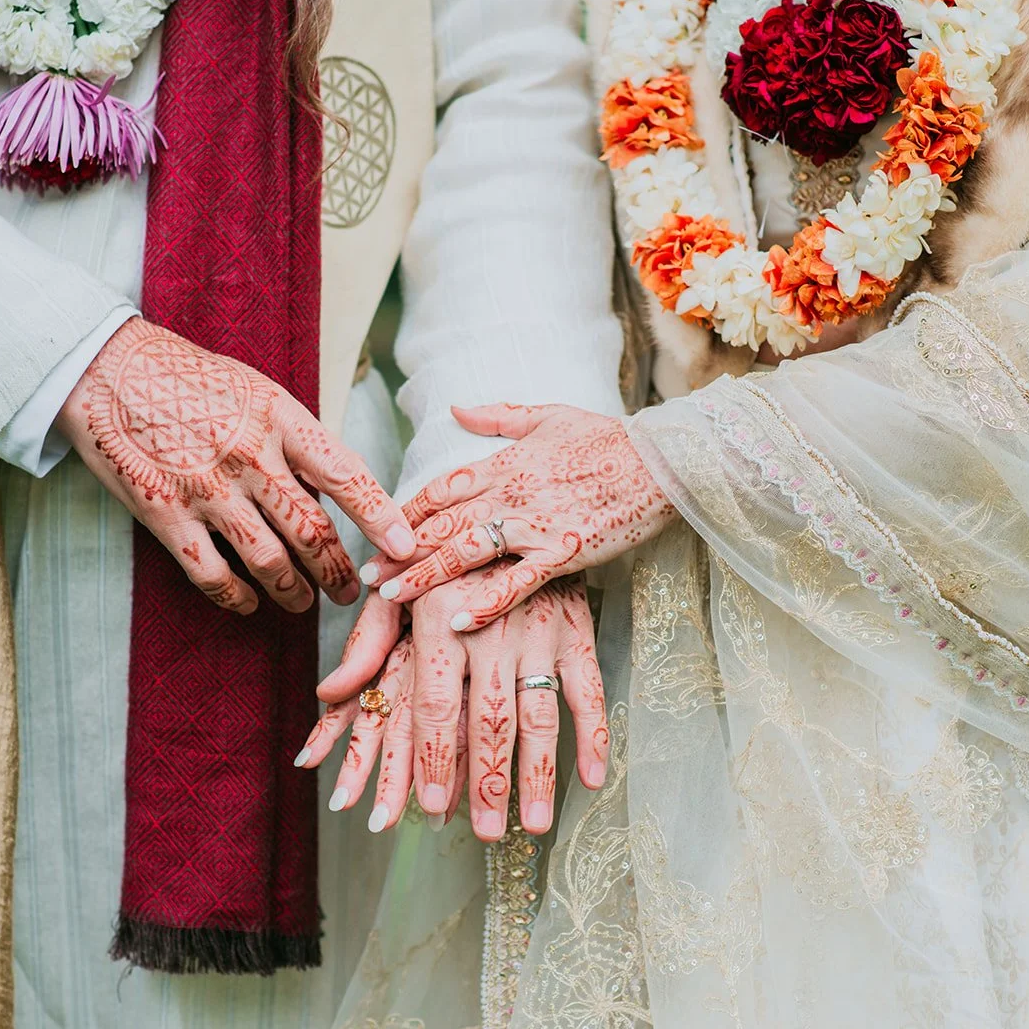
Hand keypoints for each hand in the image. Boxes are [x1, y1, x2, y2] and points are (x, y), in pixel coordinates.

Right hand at [58, 317, 416, 613]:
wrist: (109, 370)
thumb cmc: (193, 379)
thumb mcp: (257, 391)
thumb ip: (295, 439)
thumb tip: (337, 490)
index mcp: (279, 417)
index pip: (344, 473)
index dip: (380, 515)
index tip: (405, 545)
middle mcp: (248, 455)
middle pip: (311, 530)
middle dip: (339, 571)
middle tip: (353, 591)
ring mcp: (206, 488)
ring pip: (269, 560)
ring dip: (294, 591)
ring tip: (305, 602)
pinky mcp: (166, 514)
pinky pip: (212, 574)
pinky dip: (236, 597)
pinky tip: (248, 602)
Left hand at [310, 572, 609, 839]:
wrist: (509, 505)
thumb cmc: (443, 561)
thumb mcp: (399, 591)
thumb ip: (367, 646)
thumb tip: (327, 694)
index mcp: (438, 620)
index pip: (432, 703)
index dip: (431, 758)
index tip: (429, 807)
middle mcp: (488, 626)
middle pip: (486, 719)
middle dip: (485, 782)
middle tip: (484, 833)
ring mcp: (537, 629)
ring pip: (537, 712)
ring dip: (537, 773)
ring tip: (533, 825)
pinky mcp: (576, 627)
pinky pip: (587, 688)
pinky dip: (592, 735)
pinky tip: (589, 778)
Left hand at [362, 403, 675, 630]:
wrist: (662, 458)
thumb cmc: (609, 437)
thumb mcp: (548, 414)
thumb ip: (497, 415)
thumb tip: (454, 408)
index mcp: (504, 461)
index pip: (439, 488)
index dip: (403, 511)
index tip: (376, 530)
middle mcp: (511, 492)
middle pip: (441, 523)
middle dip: (399, 549)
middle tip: (366, 575)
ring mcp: (536, 524)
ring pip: (466, 551)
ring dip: (426, 575)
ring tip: (392, 598)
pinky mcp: (564, 551)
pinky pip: (518, 580)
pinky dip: (487, 600)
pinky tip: (459, 619)